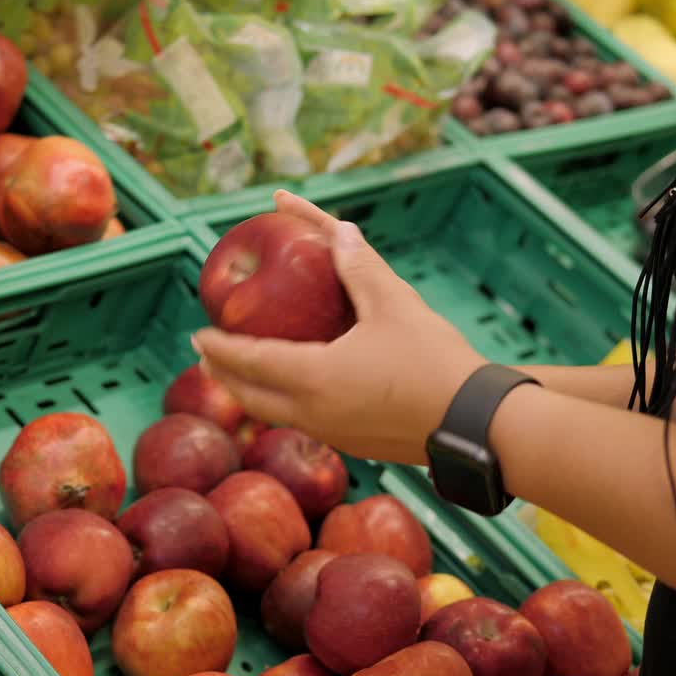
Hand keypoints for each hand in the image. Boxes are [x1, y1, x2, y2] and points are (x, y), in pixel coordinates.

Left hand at [192, 190, 487, 464]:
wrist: (479, 427)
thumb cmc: (435, 362)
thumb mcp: (395, 305)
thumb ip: (361, 267)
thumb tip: (338, 229)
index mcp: (313, 378)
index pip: (249, 361)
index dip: (219, 348)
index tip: (196, 335)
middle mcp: (313, 413)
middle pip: (250, 397)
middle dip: (223, 375)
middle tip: (205, 355)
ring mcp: (334, 435)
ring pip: (275, 414)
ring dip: (251, 393)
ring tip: (239, 374)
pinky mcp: (356, 446)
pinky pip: (304, 422)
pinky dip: (284, 404)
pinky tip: (296, 393)